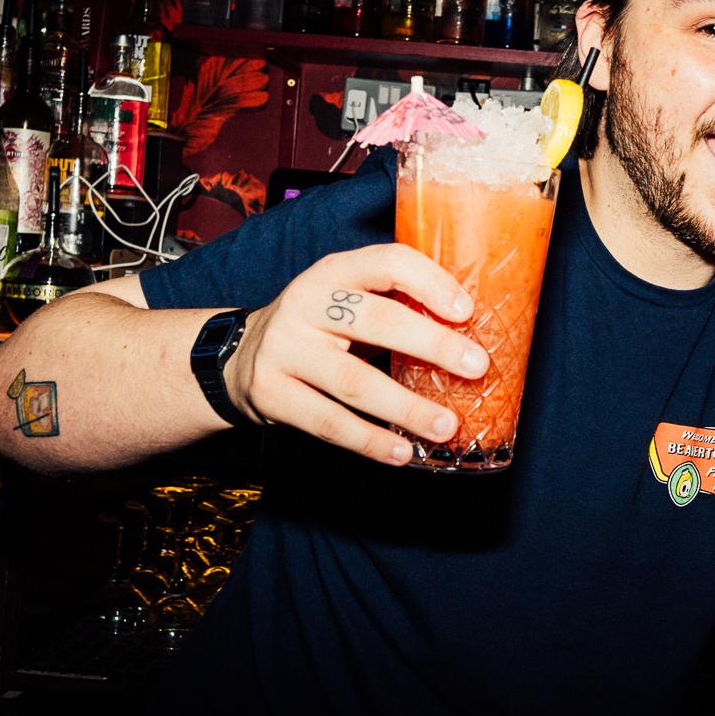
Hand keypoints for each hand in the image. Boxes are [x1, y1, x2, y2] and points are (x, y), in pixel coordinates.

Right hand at [223, 243, 486, 465]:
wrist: (238, 356)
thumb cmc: (321, 327)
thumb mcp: (348, 299)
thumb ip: (396, 306)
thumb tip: (473, 335)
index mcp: (334, 271)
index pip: (388, 262)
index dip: (430, 282)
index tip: (467, 312)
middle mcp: (306, 303)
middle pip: (375, 320)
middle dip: (431, 344)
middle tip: (476, 367)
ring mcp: (284, 349)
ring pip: (352, 381)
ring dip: (405, 407)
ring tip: (446, 427)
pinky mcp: (271, 394)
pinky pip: (328, 422)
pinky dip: (369, 441)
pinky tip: (402, 452)